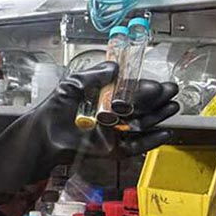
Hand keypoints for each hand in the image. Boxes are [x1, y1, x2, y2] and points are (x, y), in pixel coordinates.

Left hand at [0, 61, 178, 192]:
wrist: (44, 134)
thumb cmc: (54, 109)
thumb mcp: (74, 84)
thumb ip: (95, 74)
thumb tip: (115, 66)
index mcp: (104, 98)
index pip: (130, 92)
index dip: (145, 88)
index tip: (159, 83)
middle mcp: (111, 115)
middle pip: (141, 108)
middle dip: (157, 100)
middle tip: (171, 92)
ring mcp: (114, 133)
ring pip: (141, 125)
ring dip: (157, 117)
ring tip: (171, 107)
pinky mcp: (113, 149)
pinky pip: (135, 146)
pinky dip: (150, 140)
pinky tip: (163, 131)